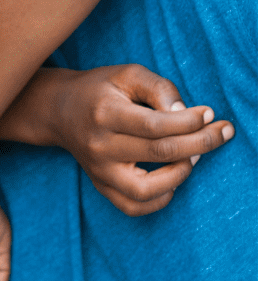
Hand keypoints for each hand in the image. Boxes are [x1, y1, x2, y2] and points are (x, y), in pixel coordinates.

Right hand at [34, 65, 233, 214]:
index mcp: (105, 112)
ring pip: (145, 189)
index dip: (189, 122)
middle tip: (221, 133)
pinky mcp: (100, 185)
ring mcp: (98, 170)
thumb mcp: (127, 74)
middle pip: (159, 153)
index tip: (209, 114)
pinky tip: (173, 180)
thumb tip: (188, 115)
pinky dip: (159, 200)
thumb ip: (159, 88)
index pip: (155, 125)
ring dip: (180, 175)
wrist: (58, 110)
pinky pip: (133, 206)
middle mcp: (99, 145)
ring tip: (193, 158)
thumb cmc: (100, 89)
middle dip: (200, 143)